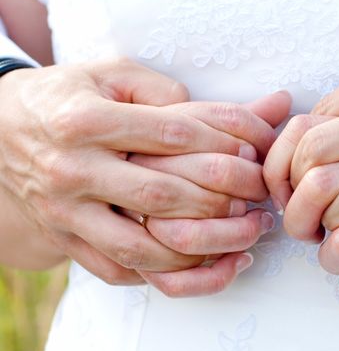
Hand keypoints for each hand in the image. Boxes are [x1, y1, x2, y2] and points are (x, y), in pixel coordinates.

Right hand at [0, 57, 282, 286]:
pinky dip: (165, 274)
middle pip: (163, 195)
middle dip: (222, 199)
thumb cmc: (66, 98)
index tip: (254, 151)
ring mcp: (66, 213)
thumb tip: (217, 117)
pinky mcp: (66, 241)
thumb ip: (161, 89)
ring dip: (201, 248)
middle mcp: (71, 171)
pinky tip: (205, 265)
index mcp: (83, 121)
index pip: (172, 135)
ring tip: (243, 239)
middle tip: (259, 198)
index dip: (223, 144)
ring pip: (142, 246)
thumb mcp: (106, 76)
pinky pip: (119, 271)